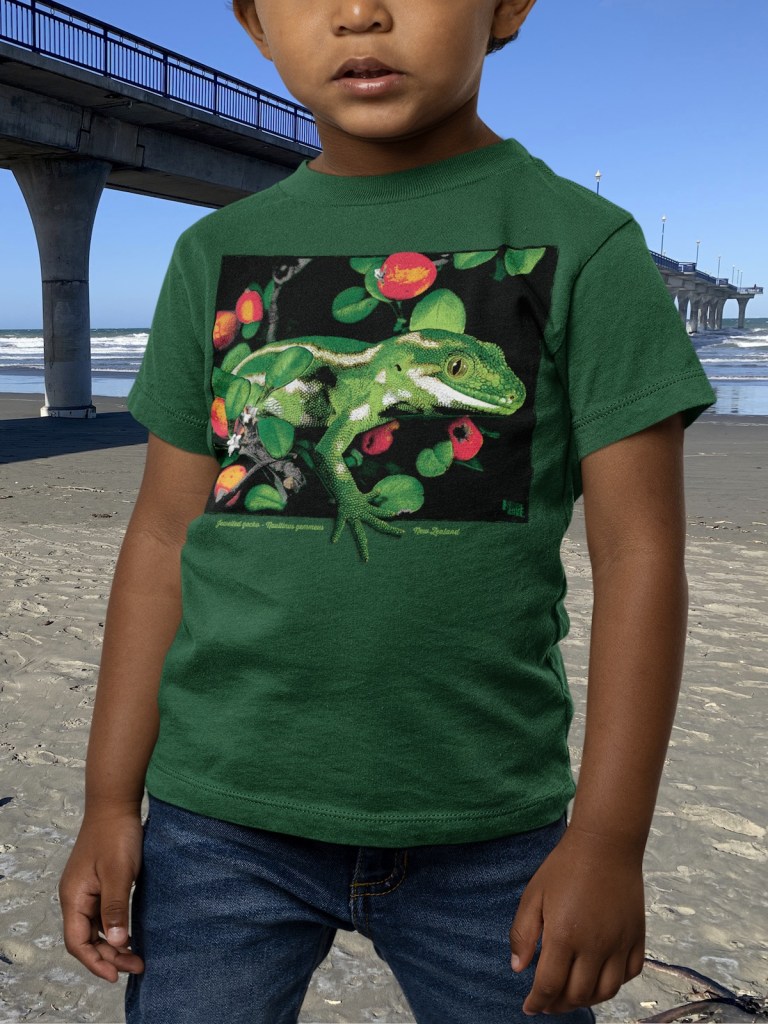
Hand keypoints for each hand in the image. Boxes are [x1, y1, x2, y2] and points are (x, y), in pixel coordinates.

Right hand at [59, 807, 145, 982]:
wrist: (116, 803)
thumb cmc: (116, 835)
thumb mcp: (118, 873)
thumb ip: (115, 907)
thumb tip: (116, 942)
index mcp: (74, 897)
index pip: (77, 942)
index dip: (95, 961)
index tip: (117, 975)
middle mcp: (76, 897)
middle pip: (87, 938)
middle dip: (109, 956)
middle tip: (137, 965)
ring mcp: (86, 890)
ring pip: (96, 927)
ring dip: (113, 943)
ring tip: (136, 956)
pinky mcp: (99, 882)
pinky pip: (103, 913)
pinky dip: (115, 926)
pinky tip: (131, 932)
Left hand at [509, 826, 645, 1015]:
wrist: (605, 844)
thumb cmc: (564, 866)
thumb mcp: (533, 895)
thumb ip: (523, 933)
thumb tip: (519, 968)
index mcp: (563, 935)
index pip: (549, 985)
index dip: (537, 1002)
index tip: (529, 1007)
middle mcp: (594, 946)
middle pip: (577, 994)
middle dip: (558, 1004)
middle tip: (547, 1002)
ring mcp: (619, 943)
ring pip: (605, 991)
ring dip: (586, 999)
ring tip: (571, 994)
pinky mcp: (636, 937)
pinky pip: (629, 974)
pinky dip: (614, 984)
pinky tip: (599, 977)